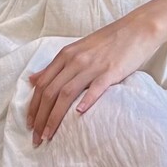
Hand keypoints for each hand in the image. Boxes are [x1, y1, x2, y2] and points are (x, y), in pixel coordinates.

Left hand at [26, 12, 161, 145]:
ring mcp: (92, 66)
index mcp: (65, 55)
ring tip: (49, 135)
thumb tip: (32, 79)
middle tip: (36, 138)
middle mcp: (75, 60)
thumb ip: (55, 66)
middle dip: (40, 118)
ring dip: (55, 117)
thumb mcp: (76, 49)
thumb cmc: (108, 41)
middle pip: (50, 92)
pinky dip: (85, 101)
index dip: (33, 107)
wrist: (137, 28)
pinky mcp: (111, 71)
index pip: (42, 84)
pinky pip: (95, 88)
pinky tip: (78, 114)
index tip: (29, 125)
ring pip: (66, 93)